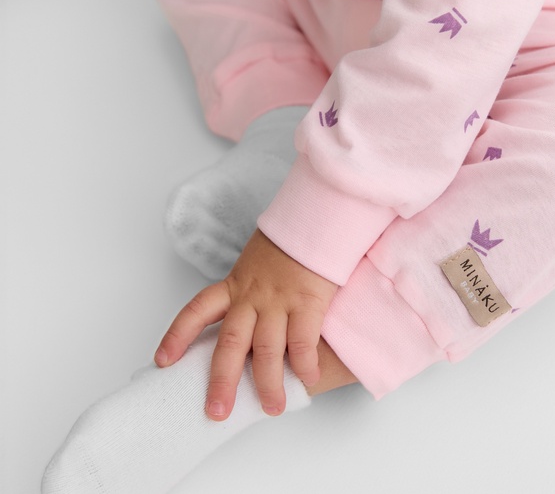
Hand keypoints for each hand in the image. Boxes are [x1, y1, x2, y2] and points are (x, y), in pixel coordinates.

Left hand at [154, 228, 337, 419]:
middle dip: (221, 380)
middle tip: (216, 411)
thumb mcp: (256, 260)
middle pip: (230, 342)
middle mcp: (252, 295)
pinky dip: (304, 364)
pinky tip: (306, 379)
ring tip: (272, 407)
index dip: (177, 336)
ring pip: (267, 349)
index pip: (197, 310)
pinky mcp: (307, 302)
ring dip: (268, 383)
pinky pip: (302, 341)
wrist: (314, 219)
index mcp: (235, 284)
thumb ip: (248, 288)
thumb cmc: (288, 243)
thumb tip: (247, 319)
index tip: (162, 361)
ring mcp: (279, 300)